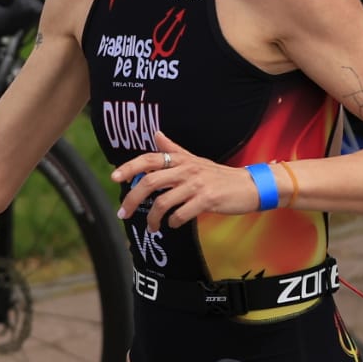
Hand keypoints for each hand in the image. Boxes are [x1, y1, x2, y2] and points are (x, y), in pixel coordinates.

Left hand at [110, 131, 265, 230]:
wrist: (248, 186)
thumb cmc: (219, 175)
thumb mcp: (195, 160)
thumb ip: (174, 150)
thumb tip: (156, 134)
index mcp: (181, 160)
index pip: (149, 159)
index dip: (129, 167)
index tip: (114, 177)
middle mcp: (186, 169)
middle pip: (150, 182)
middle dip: (132, 199)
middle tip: (123, 213)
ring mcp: (197, 184)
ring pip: (163, 202)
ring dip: (153, 218)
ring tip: (152, 227)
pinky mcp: (207, 200)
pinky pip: (181, 214)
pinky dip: (173, 223)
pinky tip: (173, 225)